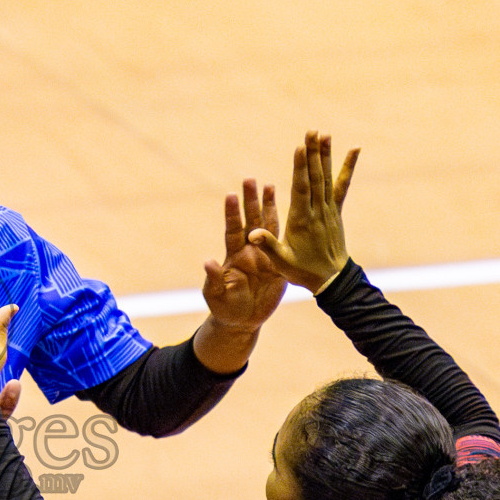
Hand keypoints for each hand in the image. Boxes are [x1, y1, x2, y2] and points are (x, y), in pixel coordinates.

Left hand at [200, 179, 286, 333]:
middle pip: (250, 221)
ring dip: (268, 207)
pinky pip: (283, 243)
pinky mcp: (278, 264)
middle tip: (250, 179)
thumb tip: (208, 262)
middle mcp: (249, 250)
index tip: (231, 195)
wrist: (242, 321)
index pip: (233, 230)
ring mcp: (264, 255)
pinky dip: (285, 228)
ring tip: (269, 185)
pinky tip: (291, 211)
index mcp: (233, 256)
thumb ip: (214, 279)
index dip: (232, 214)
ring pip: (267, 226)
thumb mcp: (216, 295)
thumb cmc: (225, 308)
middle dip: (250, 200)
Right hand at [248, 131, 358, 293]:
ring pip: (327, 177)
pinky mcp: (335, 211)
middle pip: (315, 177)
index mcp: (302, 220)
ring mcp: (328, 209)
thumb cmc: (302, 270)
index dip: (301, 167)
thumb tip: (252, 234)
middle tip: (312, 131)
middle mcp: (317, 211)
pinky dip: (347, 167)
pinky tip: (354, 150)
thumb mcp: (281, 262)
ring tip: (325, 134)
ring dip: (326, 155)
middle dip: (313, 154)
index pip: (302, 189)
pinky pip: (341, 185)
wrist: (332, 279)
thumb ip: (268, 246)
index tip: (301, 148)